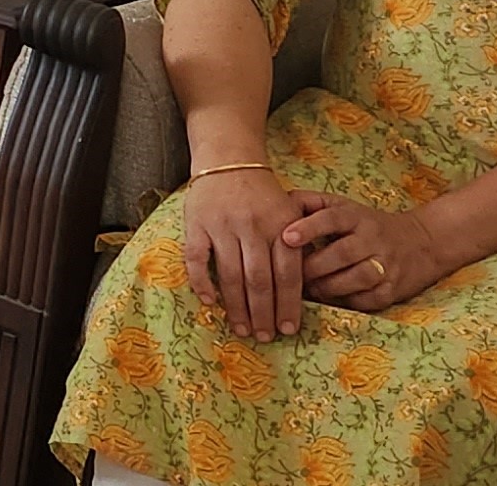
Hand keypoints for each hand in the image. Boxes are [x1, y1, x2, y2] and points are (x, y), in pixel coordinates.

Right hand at [180, 165, 315, 338]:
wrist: (229, 160)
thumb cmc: (264, 195)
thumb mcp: (290, 214)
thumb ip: (296, 248)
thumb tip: (300, 295)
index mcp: (281, 226)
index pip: (288, 274)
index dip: (288, 305)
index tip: (288, 329)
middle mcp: (253, 227)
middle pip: (260, 280)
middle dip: (263, 313)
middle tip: (264, 336)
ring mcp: (222, 226)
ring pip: (230, 274)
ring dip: (236, 307)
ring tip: (241, 328)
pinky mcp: (196, 224)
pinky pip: (197, 259)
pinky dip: (202, 282)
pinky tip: (210, 302)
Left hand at [287, 191, 464, 313]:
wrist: (421, 243)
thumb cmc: (364, 224)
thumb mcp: (340, 206)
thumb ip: (308, 203)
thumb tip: (273, 202)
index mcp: (356, 216)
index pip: (331, 218)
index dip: (308, 227)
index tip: (286, 237)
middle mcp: (374, 238)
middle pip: (341, 254)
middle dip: (312, 267)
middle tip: (289, 275)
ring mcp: (386, 265)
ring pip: (355, 278)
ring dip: (326, 286)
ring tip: (308, 288)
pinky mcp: (393, 290)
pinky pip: (366, 300)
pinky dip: (345, 301)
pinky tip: (330, 298)